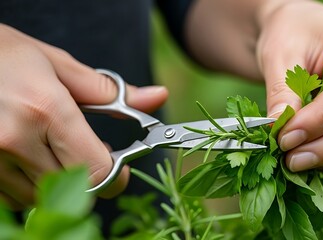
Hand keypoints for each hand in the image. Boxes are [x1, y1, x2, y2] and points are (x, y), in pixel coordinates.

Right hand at [0, 24, 167, 209]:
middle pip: (76, 189)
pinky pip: (14, 198)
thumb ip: (111, 92)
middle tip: (87, 153)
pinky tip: (29, 157)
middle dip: (91, 177)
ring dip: (59, 182)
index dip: (116, 176)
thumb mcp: (59, 65)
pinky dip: (30, 185)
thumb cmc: (5, 55)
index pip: (98, 171)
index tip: (120, 168)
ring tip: (52, 149)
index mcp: (45, 109)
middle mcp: (16, 139)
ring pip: (44, 197)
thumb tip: (157, 97)